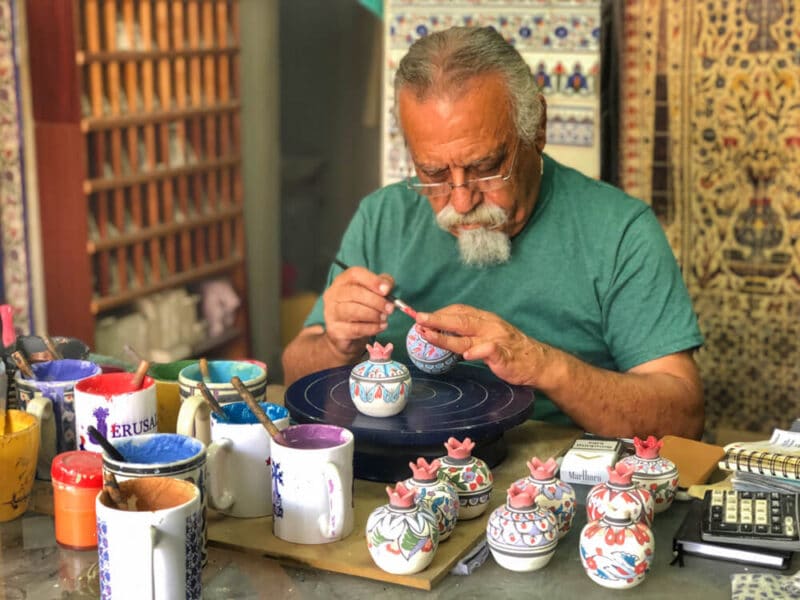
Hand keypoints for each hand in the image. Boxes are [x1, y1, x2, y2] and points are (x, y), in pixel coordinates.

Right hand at [322, 265, 394, 358]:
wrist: (344, 333)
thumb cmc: (359, 307)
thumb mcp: (371, 291)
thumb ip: (382, 283)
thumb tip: (387, 286)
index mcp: (342, 281)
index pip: (354, 274)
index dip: (372, 280)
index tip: (386, 290)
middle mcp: (333, 294)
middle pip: (354, 293)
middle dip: (376, 301)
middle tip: (390, 308)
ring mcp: (332, 313)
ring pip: (353, 311)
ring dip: (373, 315)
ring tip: (384, 318)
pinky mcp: (335, 330)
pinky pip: (355, 328)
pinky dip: (372, 328)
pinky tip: (381, 327)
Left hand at [415, 304, 546, 386]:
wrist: (537, 362)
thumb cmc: (510, 349)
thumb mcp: (488, 336)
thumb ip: (468, 335)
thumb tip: (443, 335)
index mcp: (485, 319)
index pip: (459, 311)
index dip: (440, 313)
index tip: (422, 316)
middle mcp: (489, 326)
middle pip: (459, 320)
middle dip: (437, 319)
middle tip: (418, 319)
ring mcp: (497, 340)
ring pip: (468, 336)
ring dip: (446, 336)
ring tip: (428, 335)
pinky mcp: (504, 355)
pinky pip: (491, 351)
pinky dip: (479, 351)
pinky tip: (468, 355)